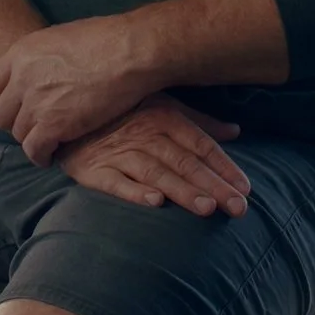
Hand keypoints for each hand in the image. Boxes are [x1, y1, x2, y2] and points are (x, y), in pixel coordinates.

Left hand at [0, 15, 159, 164]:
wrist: (130, 51)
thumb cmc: (108, 39)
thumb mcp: (61, 37)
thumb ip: (41, 57)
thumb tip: (41, 69)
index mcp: (21, 53)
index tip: (12, 109)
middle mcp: (21, 78)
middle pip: (2, 113)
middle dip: (15, 123)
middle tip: (33, 128)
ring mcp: (36, 102)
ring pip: (18, 134)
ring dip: (32, 140)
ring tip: (47, 142)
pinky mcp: (54, 125)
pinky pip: (34, 150)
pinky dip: (41, 156)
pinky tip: (51, 156)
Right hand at [59, 95, 249, 217]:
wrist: (68, 116)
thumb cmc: (123, 112)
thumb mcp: (162, 106)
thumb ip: (199, 122)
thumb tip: (234, 131)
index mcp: (164, 117)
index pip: (200, 145)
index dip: (224, 166)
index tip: (246, 188)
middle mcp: (145, 135)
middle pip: (185, 162)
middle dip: (213, 185)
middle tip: (238, 208)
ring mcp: (120, 153)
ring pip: (157, 174)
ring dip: (182, 191)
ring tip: (206, 208)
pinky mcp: (95, 171)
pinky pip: (117, 183)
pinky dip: (135, 192)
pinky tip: (155, 203)